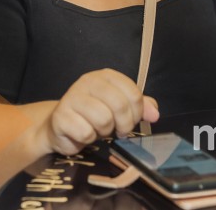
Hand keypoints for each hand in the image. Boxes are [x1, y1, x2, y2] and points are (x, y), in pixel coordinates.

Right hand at [42, 69, 158, 155]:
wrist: (62, 126)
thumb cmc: (94, 115)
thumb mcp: (120, 107)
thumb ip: (140, 106)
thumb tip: (154, 114)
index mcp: (106, 76)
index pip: (134, 93)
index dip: (138, 112)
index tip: (133, 121)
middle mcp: (88, 81)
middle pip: (120, 105)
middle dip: (124, 124)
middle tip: (120, 130)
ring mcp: (72, 97)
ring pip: (103, 119)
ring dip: (105, 131)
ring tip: (98, 130)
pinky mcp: (60, 116)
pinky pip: (85, 133)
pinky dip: (88, 138)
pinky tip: (83, 133)